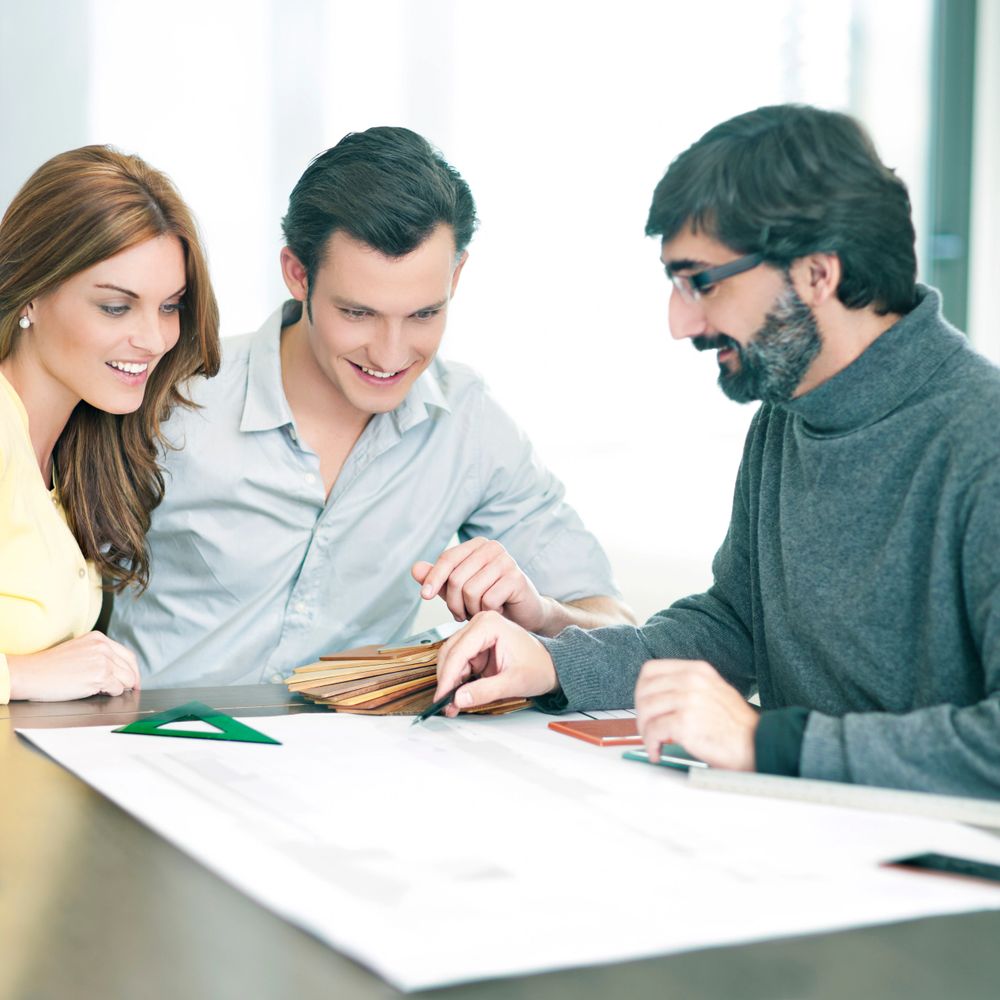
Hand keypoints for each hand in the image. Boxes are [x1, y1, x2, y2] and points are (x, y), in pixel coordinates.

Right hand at [6, 632, 141, 701]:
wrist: (31, 673)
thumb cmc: (50, 666)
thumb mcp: (79, 650)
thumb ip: (99, 654)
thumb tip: (117, 670)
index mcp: (99, 638)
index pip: (128, 655)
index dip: (133, 670)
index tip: (133, 680)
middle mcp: (103, 647)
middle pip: (131, 668)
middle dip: (128, 681)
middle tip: (124, 690)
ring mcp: (103, 660)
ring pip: (127, 679)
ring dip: (118, 688)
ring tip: (102, 690)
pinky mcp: (100, 675)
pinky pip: (117, 689)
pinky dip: (110, 694)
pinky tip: (96, 691)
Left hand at [412, 537, 547, 631]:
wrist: (524, 613)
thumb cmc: (491, 599)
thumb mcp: (459, 589)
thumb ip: (438, 579)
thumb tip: (415, 569)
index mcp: (477, 545)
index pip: (448, 558)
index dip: (433, 578)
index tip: (424, 596)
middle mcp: (493, 548)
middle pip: (457, 578)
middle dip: (454, 603)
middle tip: (462, 614)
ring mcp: (507, 561)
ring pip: (470, 591)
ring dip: (471, 610)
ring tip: (480, 611)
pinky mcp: (517, 578)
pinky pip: (487, 600)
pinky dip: (487, 612)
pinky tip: (496, 610)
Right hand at [434, 610, 558, 715]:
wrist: (550, 666)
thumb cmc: (538, 667)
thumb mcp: (512, 683)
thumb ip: (484, 691)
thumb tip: (459, 698)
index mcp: (489, 624)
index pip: (459, 651)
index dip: (448, 677)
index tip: (442, 697)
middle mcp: (479, 624)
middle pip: (450, 653)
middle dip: (447, 680)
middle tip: (445, 703)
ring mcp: (476, 634)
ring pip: (451, 659)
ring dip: (450, 682)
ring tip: (453, 703)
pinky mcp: (476, 646)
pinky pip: (458, 663)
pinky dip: (456, 680)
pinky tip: (458, 694)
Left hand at [634, 659, 757, 770]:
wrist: (758, 744)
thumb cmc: (737, 725)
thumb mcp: (714, 690)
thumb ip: (688, 687)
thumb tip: (659, 696)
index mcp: (697, 671)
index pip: (651, 670)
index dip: (642, 690)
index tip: (644, 705)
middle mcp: (691, 681)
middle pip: (644, 691)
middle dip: (641, 713)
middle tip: (647, 728)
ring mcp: (688, 700)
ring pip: (646, 711)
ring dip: (645, 731)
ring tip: (653, 743)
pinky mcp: (685, 723)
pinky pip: (654, 731)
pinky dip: (651, 744)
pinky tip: (657, 753)